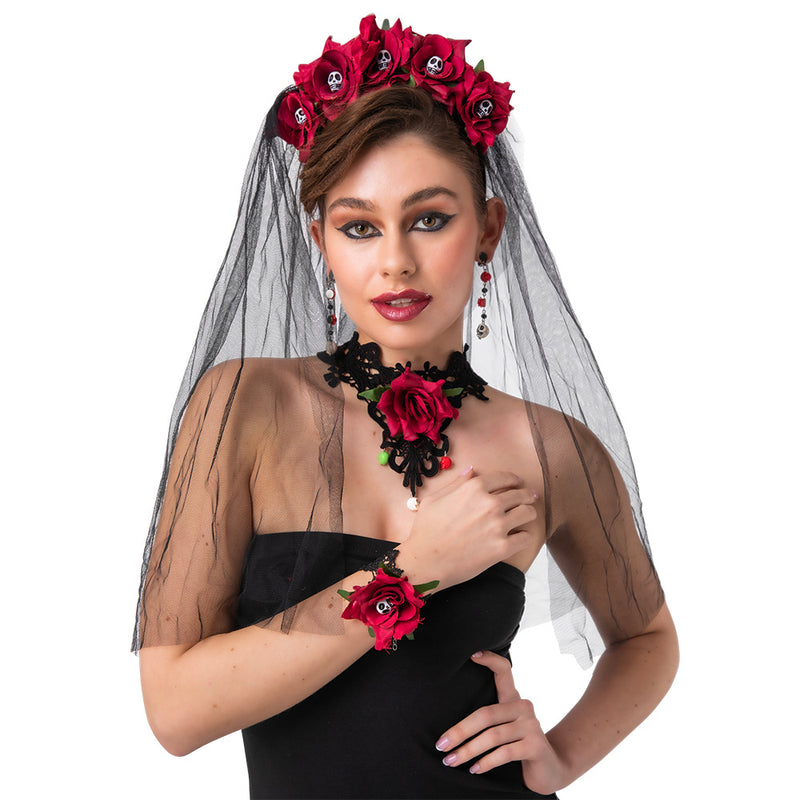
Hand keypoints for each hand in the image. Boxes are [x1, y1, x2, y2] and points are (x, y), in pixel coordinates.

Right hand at [398, 469, 537, 590]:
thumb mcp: (435, 498)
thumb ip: (457, 482)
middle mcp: (489, 504)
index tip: (518, 483)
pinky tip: (520, 536)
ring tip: (528, 516)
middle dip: (527, 495)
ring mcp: (497, 526)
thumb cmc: (426, 530)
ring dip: (529, 513)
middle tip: (531, 497)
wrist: (425, 561)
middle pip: (520, 494)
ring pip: (527, 513)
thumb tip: (472, 471)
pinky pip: (525, 538)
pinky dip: (525, 536)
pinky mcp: (502, 548)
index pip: (504, 478)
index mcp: (474, 488)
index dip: (514, 480)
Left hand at [435, 651, 568, 794]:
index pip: (504, 671)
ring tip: (451, 761)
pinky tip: (474, 769)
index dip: (490, 660)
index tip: (471, 655)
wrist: (549, 770)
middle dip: (459, 731)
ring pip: (492, 736)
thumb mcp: (503, 729)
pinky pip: (505, 752)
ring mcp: (531, 725)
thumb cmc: (518, 747)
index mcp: (513, 699)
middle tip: (441, 745)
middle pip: (485, 714)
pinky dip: (486, 762)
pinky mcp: (536, 745)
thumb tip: (449, 729)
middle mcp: (523, 707)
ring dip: (468, 751)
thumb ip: (488, 720)